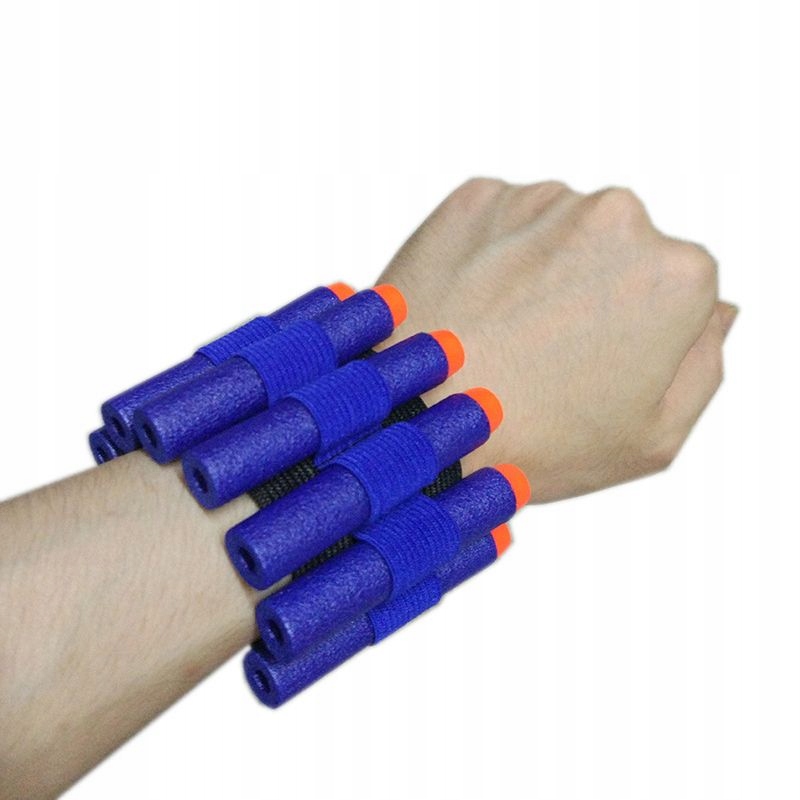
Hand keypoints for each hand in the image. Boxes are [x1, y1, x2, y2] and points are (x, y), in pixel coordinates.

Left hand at [379, 179, 736, 501]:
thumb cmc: (538, 441)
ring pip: (555, 231)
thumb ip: (705, 364)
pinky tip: (470, 308)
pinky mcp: (474, 197)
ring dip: (537, 269)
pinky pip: (497, 222)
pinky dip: (489, 256)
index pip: (677, 285)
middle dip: (592, 289)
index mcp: (676, 273)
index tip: (595, 361)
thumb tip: (717, 312)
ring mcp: (540, 200)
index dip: (637, 328)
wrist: (419, 421)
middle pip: (618, 248)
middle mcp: (616, 216)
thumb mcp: (655, 437)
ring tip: (500, 334)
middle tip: (543, 351)